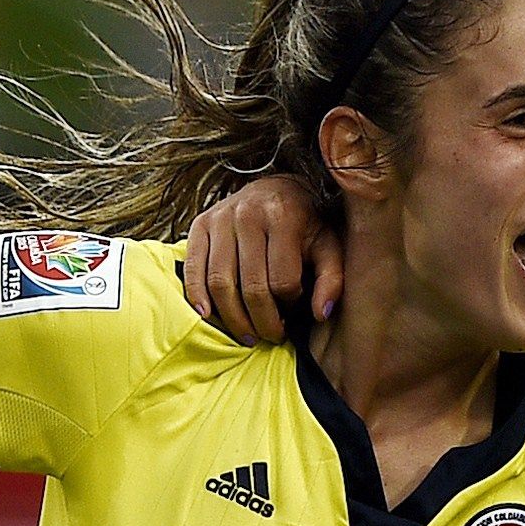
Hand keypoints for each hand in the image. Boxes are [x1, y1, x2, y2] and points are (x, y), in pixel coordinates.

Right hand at [179, 175, 338, 344]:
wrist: (276, 188)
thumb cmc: (306, 224)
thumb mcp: (328, 245)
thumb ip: (331, 279)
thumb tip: (321, 315)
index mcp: (283, 217)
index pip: (283, 280)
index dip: (289, 305)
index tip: (292, 313)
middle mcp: (248, 214)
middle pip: (252, 287)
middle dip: (262, 322)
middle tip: (269, 337)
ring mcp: (220, 218)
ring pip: (220, 282)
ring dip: (233, 318)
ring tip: (247, 335)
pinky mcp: (200, 224)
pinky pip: (193, 268)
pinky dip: (196, 295)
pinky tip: (207, 315)